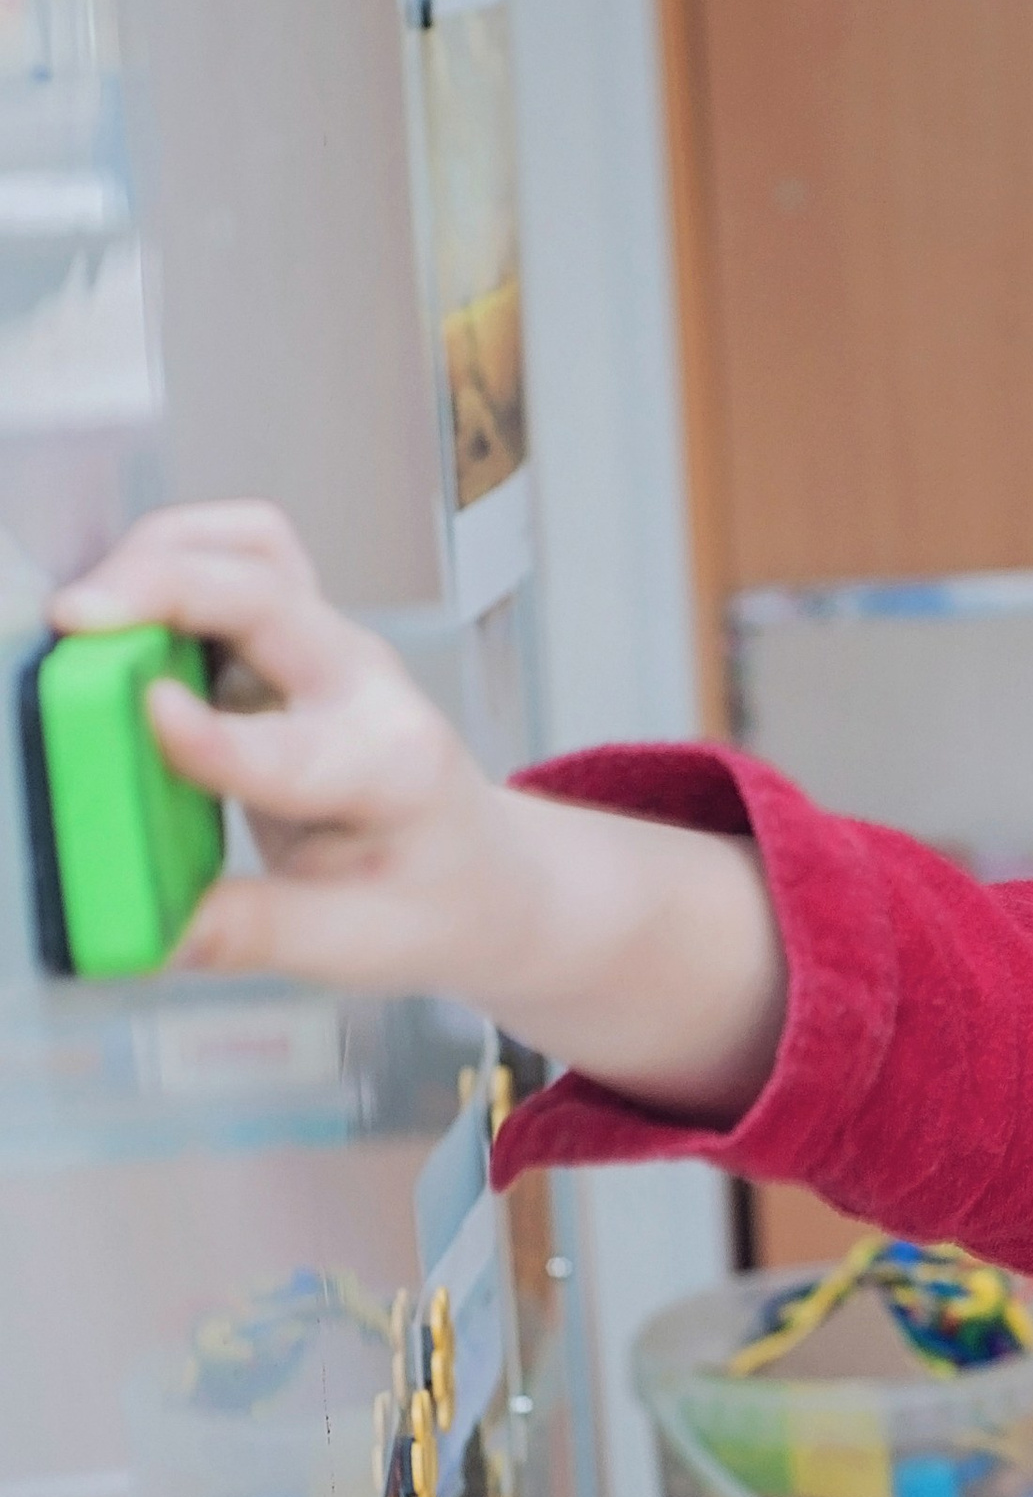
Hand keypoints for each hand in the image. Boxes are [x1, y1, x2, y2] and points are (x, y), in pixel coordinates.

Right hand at [51, 502, 785, 1115]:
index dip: (212, 733)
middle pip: (272, 597)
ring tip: (90, 609)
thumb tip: (146, 934)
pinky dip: (173, 564)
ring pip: (259, 551)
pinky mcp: (302, 638)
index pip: (291, 748)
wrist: (493, 876)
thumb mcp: (356, 946)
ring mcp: (334, 651)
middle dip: (169, 588)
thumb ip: (249, 933)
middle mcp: (366, 689)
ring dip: (167, 557)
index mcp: (392, 772)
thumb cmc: (434, 905)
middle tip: (75, 622)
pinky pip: (239, 564)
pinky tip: (123, 613)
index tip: (150, 713)